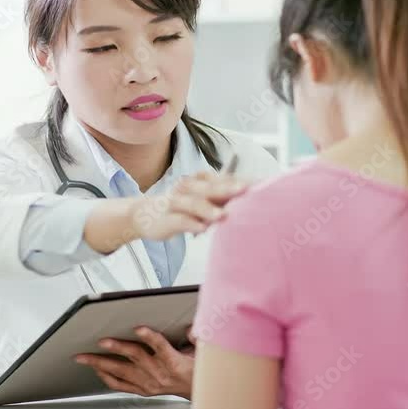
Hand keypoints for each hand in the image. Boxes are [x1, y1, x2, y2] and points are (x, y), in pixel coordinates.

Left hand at [75, 327, 194, 398]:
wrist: (196, 389)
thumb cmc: (196, 368)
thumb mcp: (202, 350)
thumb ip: (196, 337)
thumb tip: (191, 328)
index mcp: (173, 361)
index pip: (160, 346)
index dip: (149, 336)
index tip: (139, 328)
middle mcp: (158, 373)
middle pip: (134, 357)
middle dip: (115, 348)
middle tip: (101, 341)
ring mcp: (148, 383)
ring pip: (121, 371)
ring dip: (101, 363)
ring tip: (85, 357)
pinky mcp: (142, 389)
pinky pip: (120, 384)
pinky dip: (106, 377)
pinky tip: (96, 369)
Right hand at [130, 171, 246, 240]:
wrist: (145, 214)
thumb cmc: (181, 207)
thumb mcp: (202, 199)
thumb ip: (222, 198)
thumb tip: (253, 200)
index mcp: (200, 182)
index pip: (223, 179)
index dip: (241, 181)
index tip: (261, 184)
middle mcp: (189, 188)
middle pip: (210, 187)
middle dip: (228, 188)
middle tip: (245, 190)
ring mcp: (176, 202)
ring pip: (193, 203)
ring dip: (208, 209)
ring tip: (223, 215)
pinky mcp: (166, 218)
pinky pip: (179, 220)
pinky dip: (190, 224)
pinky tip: (201, 229)